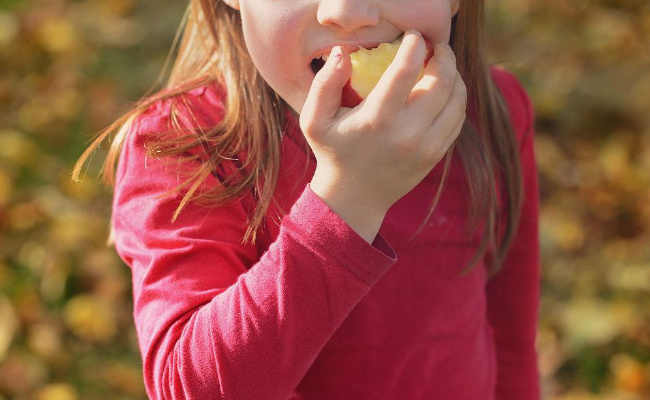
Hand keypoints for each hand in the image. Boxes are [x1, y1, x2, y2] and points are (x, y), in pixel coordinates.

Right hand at [299, 30, 466, 241]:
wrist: (353, 198)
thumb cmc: (332, 151)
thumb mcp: (314, 120)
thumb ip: (325, 83)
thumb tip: (342, 53)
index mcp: (377, 120)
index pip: (405, 71)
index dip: (415, 45)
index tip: (413, 36)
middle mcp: (407, 133)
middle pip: (442, 82)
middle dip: (444, 56)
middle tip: (436, 46)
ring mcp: (426, 147)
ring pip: (457, 100)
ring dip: (455, 76)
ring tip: (443, 65)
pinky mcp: (435, 155)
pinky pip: (457, 119)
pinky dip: (456, 99)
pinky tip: (445, 90)